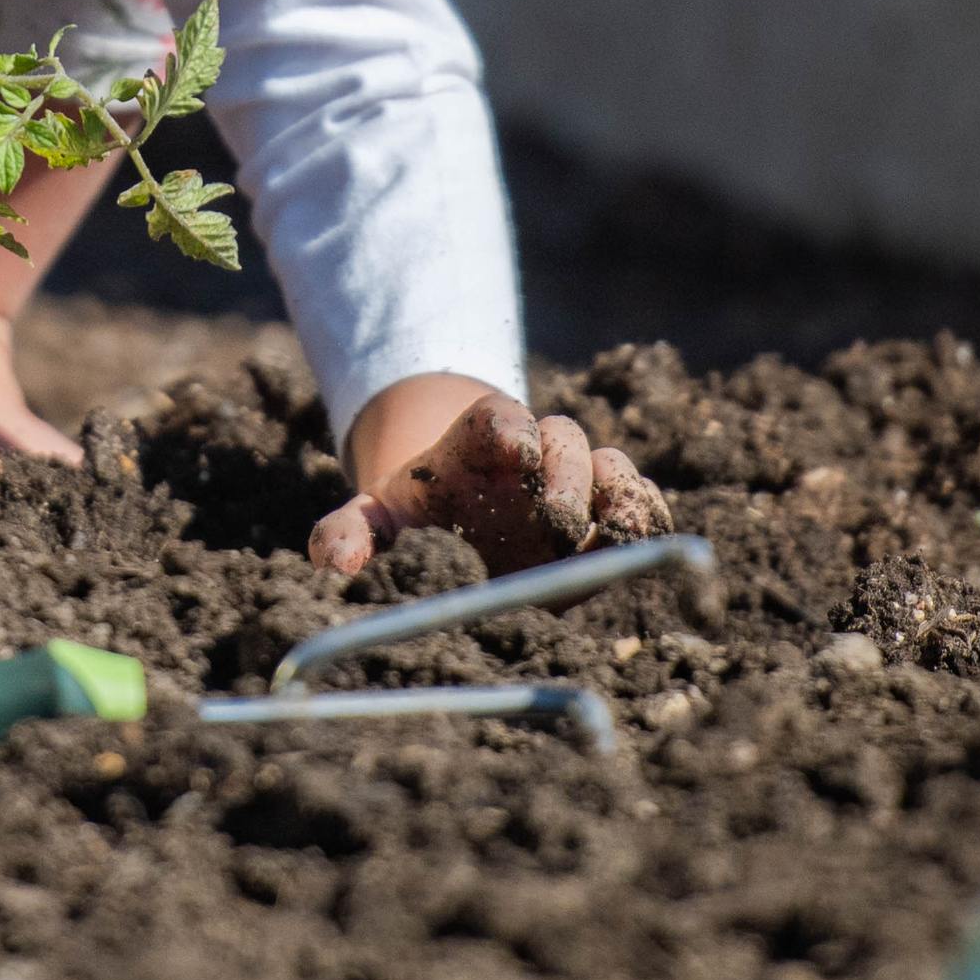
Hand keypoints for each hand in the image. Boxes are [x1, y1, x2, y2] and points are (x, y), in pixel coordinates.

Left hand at [307, 375, 666, 578]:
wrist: (460, 510)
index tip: (514, 447)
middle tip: (554, 519)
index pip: (497, 419)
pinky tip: (646, 543)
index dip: (510, 428)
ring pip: (609, 467)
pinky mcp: (607, 514)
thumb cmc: (416, 511)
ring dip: (617, 494)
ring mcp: (577, 481)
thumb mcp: (378, 516)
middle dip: (563, 476)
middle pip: (561, 441)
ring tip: (615, 528)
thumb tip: (330, 561)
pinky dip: (648, 515)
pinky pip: (640, 502)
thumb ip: (352, 531)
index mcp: (476, 442)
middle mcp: (534, 454)